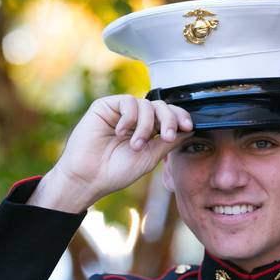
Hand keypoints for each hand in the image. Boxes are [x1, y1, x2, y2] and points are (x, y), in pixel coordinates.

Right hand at [29, 95, 192, 212]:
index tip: (189, 127)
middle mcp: (135, 119)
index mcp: (147, 131)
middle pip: (161, 106)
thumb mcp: (150, 157)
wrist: (89, 177)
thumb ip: (168, 142)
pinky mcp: (106, 106)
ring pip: (146, 104)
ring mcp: (120, 112)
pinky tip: (120, 132)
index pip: (168, 116)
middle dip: (169, 119)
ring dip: (145, 126)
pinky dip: (129, 118)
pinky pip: (128, 102)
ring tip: (135, 145)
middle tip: (168, 136)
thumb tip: (189, 129)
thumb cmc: (116, 172)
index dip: (180, 117)